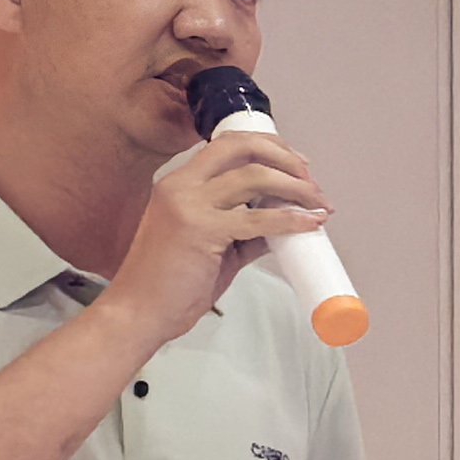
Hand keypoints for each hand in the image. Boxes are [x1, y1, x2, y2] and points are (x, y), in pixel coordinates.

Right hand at [101, 130, 327, 346]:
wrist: (140, 313)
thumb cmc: (170, 284)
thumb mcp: (213, 246)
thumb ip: (244, 230)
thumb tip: (281, 224)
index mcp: (179, 184)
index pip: (226, 146)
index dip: (267, 147)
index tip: (297, 164)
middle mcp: (181, 186)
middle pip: (241, 147)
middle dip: (284, 156)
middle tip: (311, 179)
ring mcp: (188, 204)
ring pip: (255, 176)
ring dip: (297, 188)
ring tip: (319, 203)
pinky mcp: (201, 229)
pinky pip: (259, 218)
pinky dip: (292, 219)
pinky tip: (311, 223)